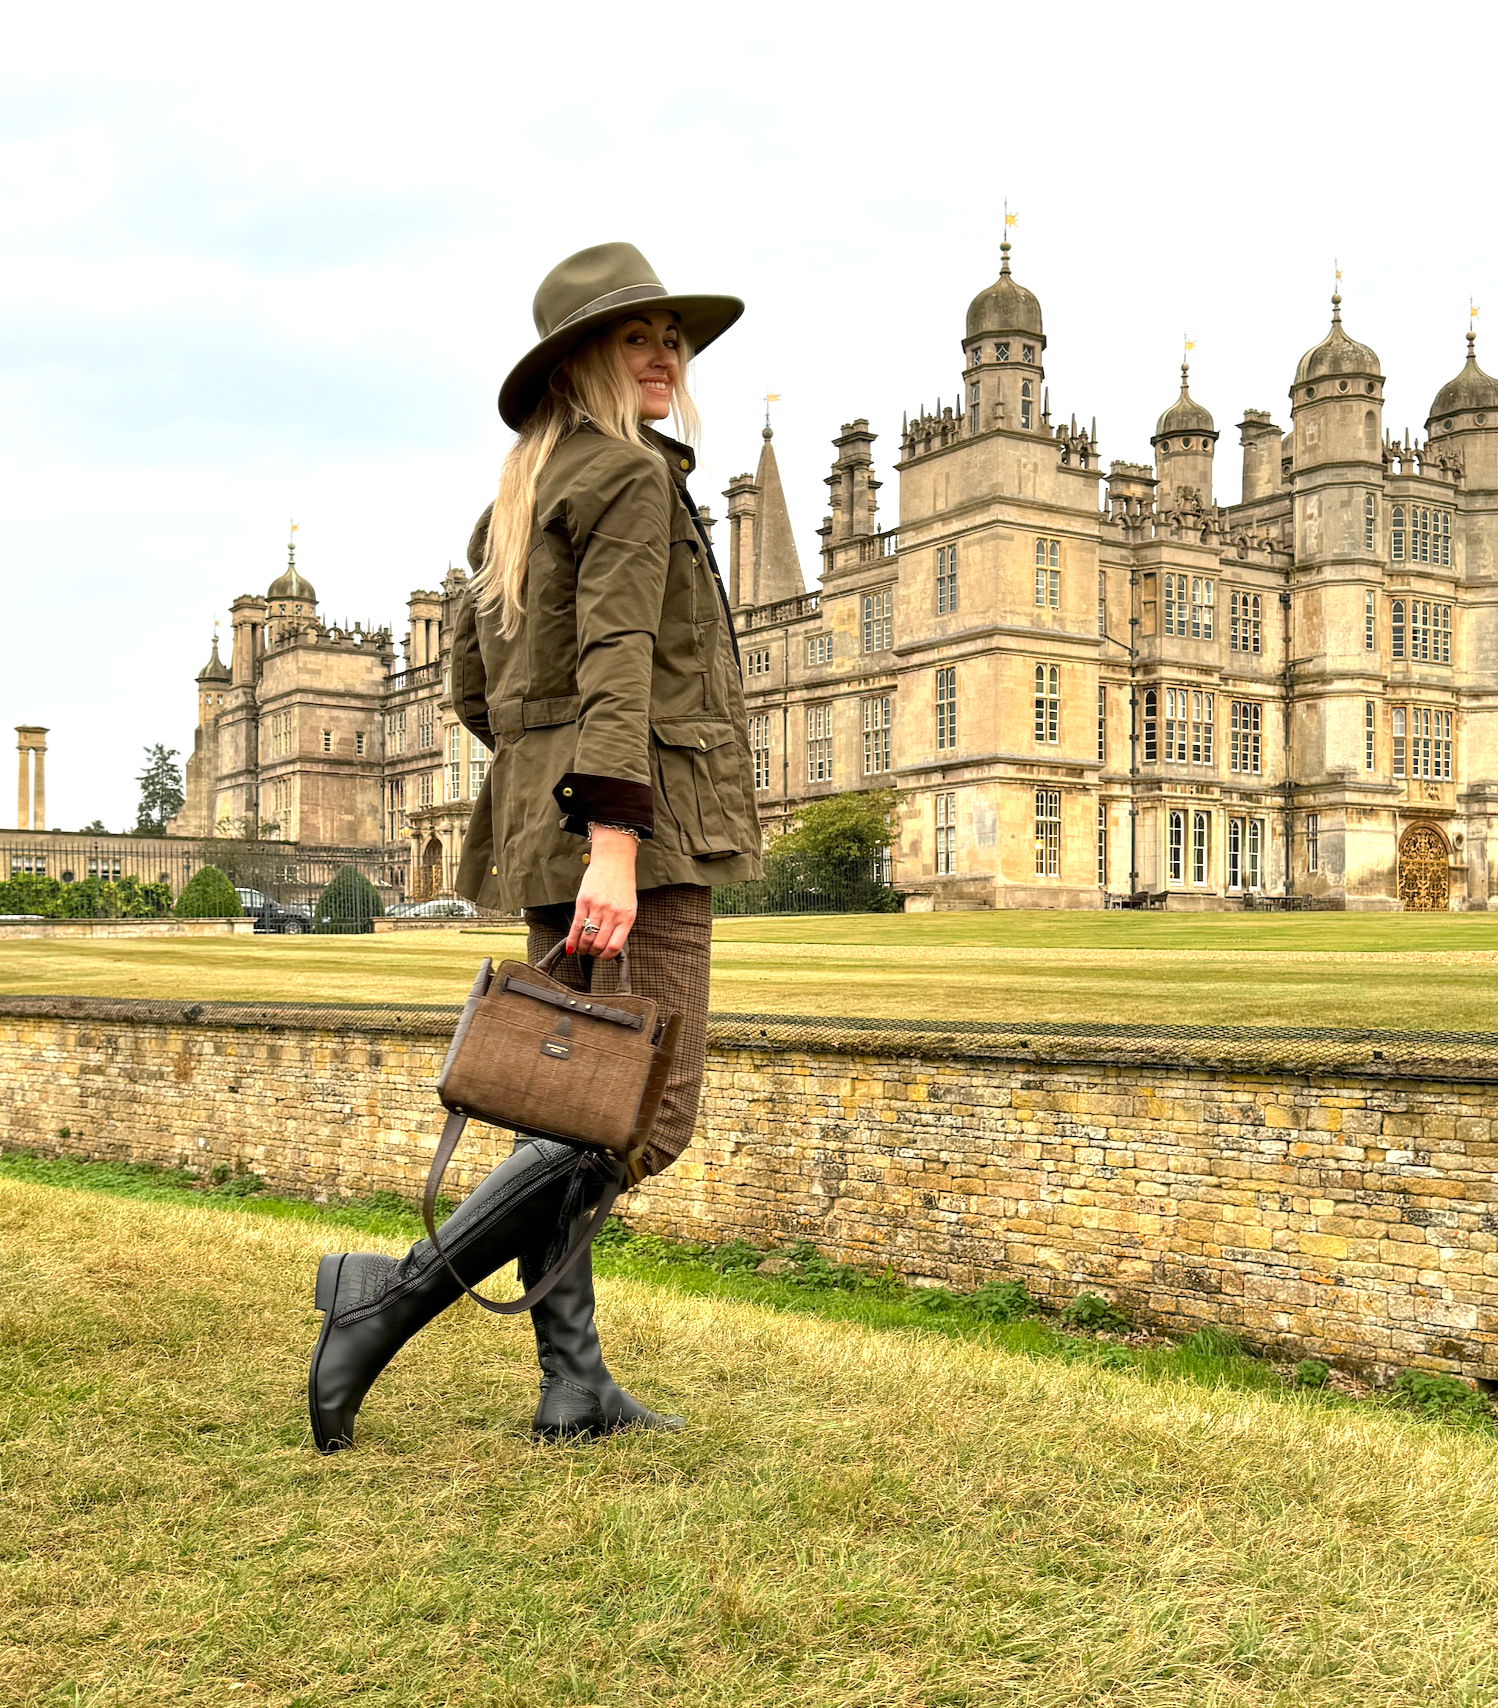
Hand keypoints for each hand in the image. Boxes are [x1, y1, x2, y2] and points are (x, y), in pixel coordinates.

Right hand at [566, 827, 637, 959]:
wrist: (614, 861)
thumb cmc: (622, 883)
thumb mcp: (629, 906)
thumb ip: (621, 924)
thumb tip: (609, 944)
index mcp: (627, 917)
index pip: (615, 946)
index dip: (606, 956)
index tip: (602, 957)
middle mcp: (612, 914)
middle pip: (599, 944)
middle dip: (593, 953)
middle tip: (590, 953)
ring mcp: (597, 908)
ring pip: (586, 937)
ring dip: (582, 948)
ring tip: (581, 949)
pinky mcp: (583, 901)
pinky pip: (576, 926)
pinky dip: (572, 940)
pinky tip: (570, 947)